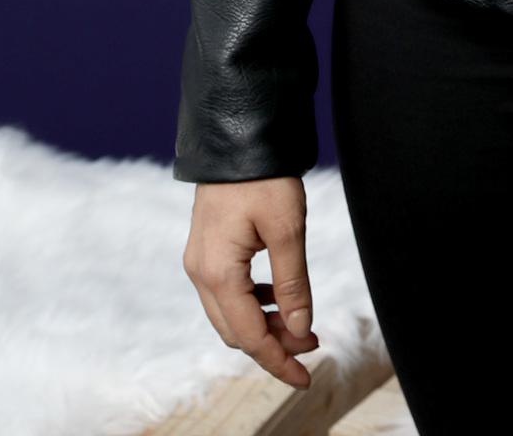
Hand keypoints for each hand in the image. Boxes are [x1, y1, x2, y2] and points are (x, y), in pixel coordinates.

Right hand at [183, 175, 319, 388]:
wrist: (236, 134)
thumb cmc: (263, 177)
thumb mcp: (288, 229)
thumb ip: (293, 283)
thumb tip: (300, 329)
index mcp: (218, 273)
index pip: (249, 336)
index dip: (278, 361)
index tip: (306, 377)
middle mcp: (200, 272)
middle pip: (236, 331)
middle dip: (273, 345)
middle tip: (313, 343)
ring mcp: (199, 260)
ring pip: (229, 314)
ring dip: (264, 324)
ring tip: (300, 323)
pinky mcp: (206, 249)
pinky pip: (226, 292)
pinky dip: (253, 303)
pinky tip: (278, 295)